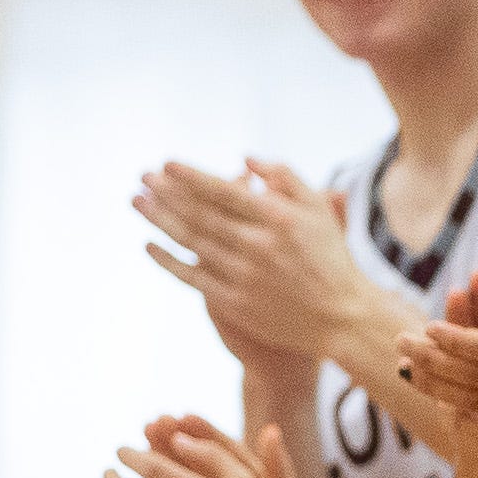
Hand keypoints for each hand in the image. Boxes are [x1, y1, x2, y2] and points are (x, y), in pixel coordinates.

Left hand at [137, 157, 379, 367]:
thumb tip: (245, 159)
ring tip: (137, 201)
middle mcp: (257, 246)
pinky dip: (167, 261)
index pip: (224, 191)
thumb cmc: (331, 258)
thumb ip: (286, 178)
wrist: (341, 318)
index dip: (191, 177)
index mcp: (278, 219)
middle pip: (200, 214)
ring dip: (159, 220)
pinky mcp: (235, 303)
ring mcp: (243, 277)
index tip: (166, 163)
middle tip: (142, 175)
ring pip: (191, 243)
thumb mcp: (319, 210)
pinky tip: (149, 244)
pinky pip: (192, 277)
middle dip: (166, 193)